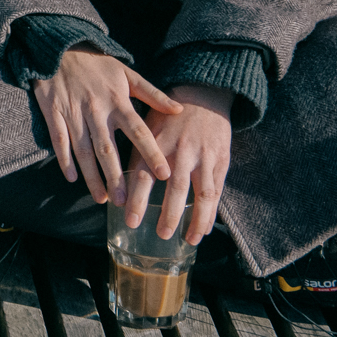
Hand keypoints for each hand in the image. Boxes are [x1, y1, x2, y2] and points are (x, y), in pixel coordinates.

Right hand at [31, 45, 181, 206]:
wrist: (60, 48)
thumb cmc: (98, 64)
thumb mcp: (128, 74)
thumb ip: (153, 94)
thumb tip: (179, 110)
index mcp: (118, 101)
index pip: (139, 132)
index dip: (151, 153)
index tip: (164, 174)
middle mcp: (96, 110)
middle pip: (108, 149)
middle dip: (116, 177)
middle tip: (125, 201)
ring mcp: (73, 113)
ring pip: (83, 151)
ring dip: (92, 176)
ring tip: (101, 198)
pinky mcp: (53, 113)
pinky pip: (60, 141)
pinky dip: (65, 160)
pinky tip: (72, 178)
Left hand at [123, 84, 232, 243]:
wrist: (204, 95)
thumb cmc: (168, 116)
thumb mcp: (147, 125)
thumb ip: (136, 152)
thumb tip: (117, 184)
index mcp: (156, 142)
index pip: (144, 174)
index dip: (137, 199)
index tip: (130, 220)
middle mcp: (181, 150)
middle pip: (175, 187)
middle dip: (168, 214)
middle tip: (159, 235)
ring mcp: (203, 157)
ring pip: (200, 193)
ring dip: (193, 219)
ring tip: (186, 240)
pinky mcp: (220, 161)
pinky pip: (216, 192)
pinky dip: (210, 213)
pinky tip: (203, 229)